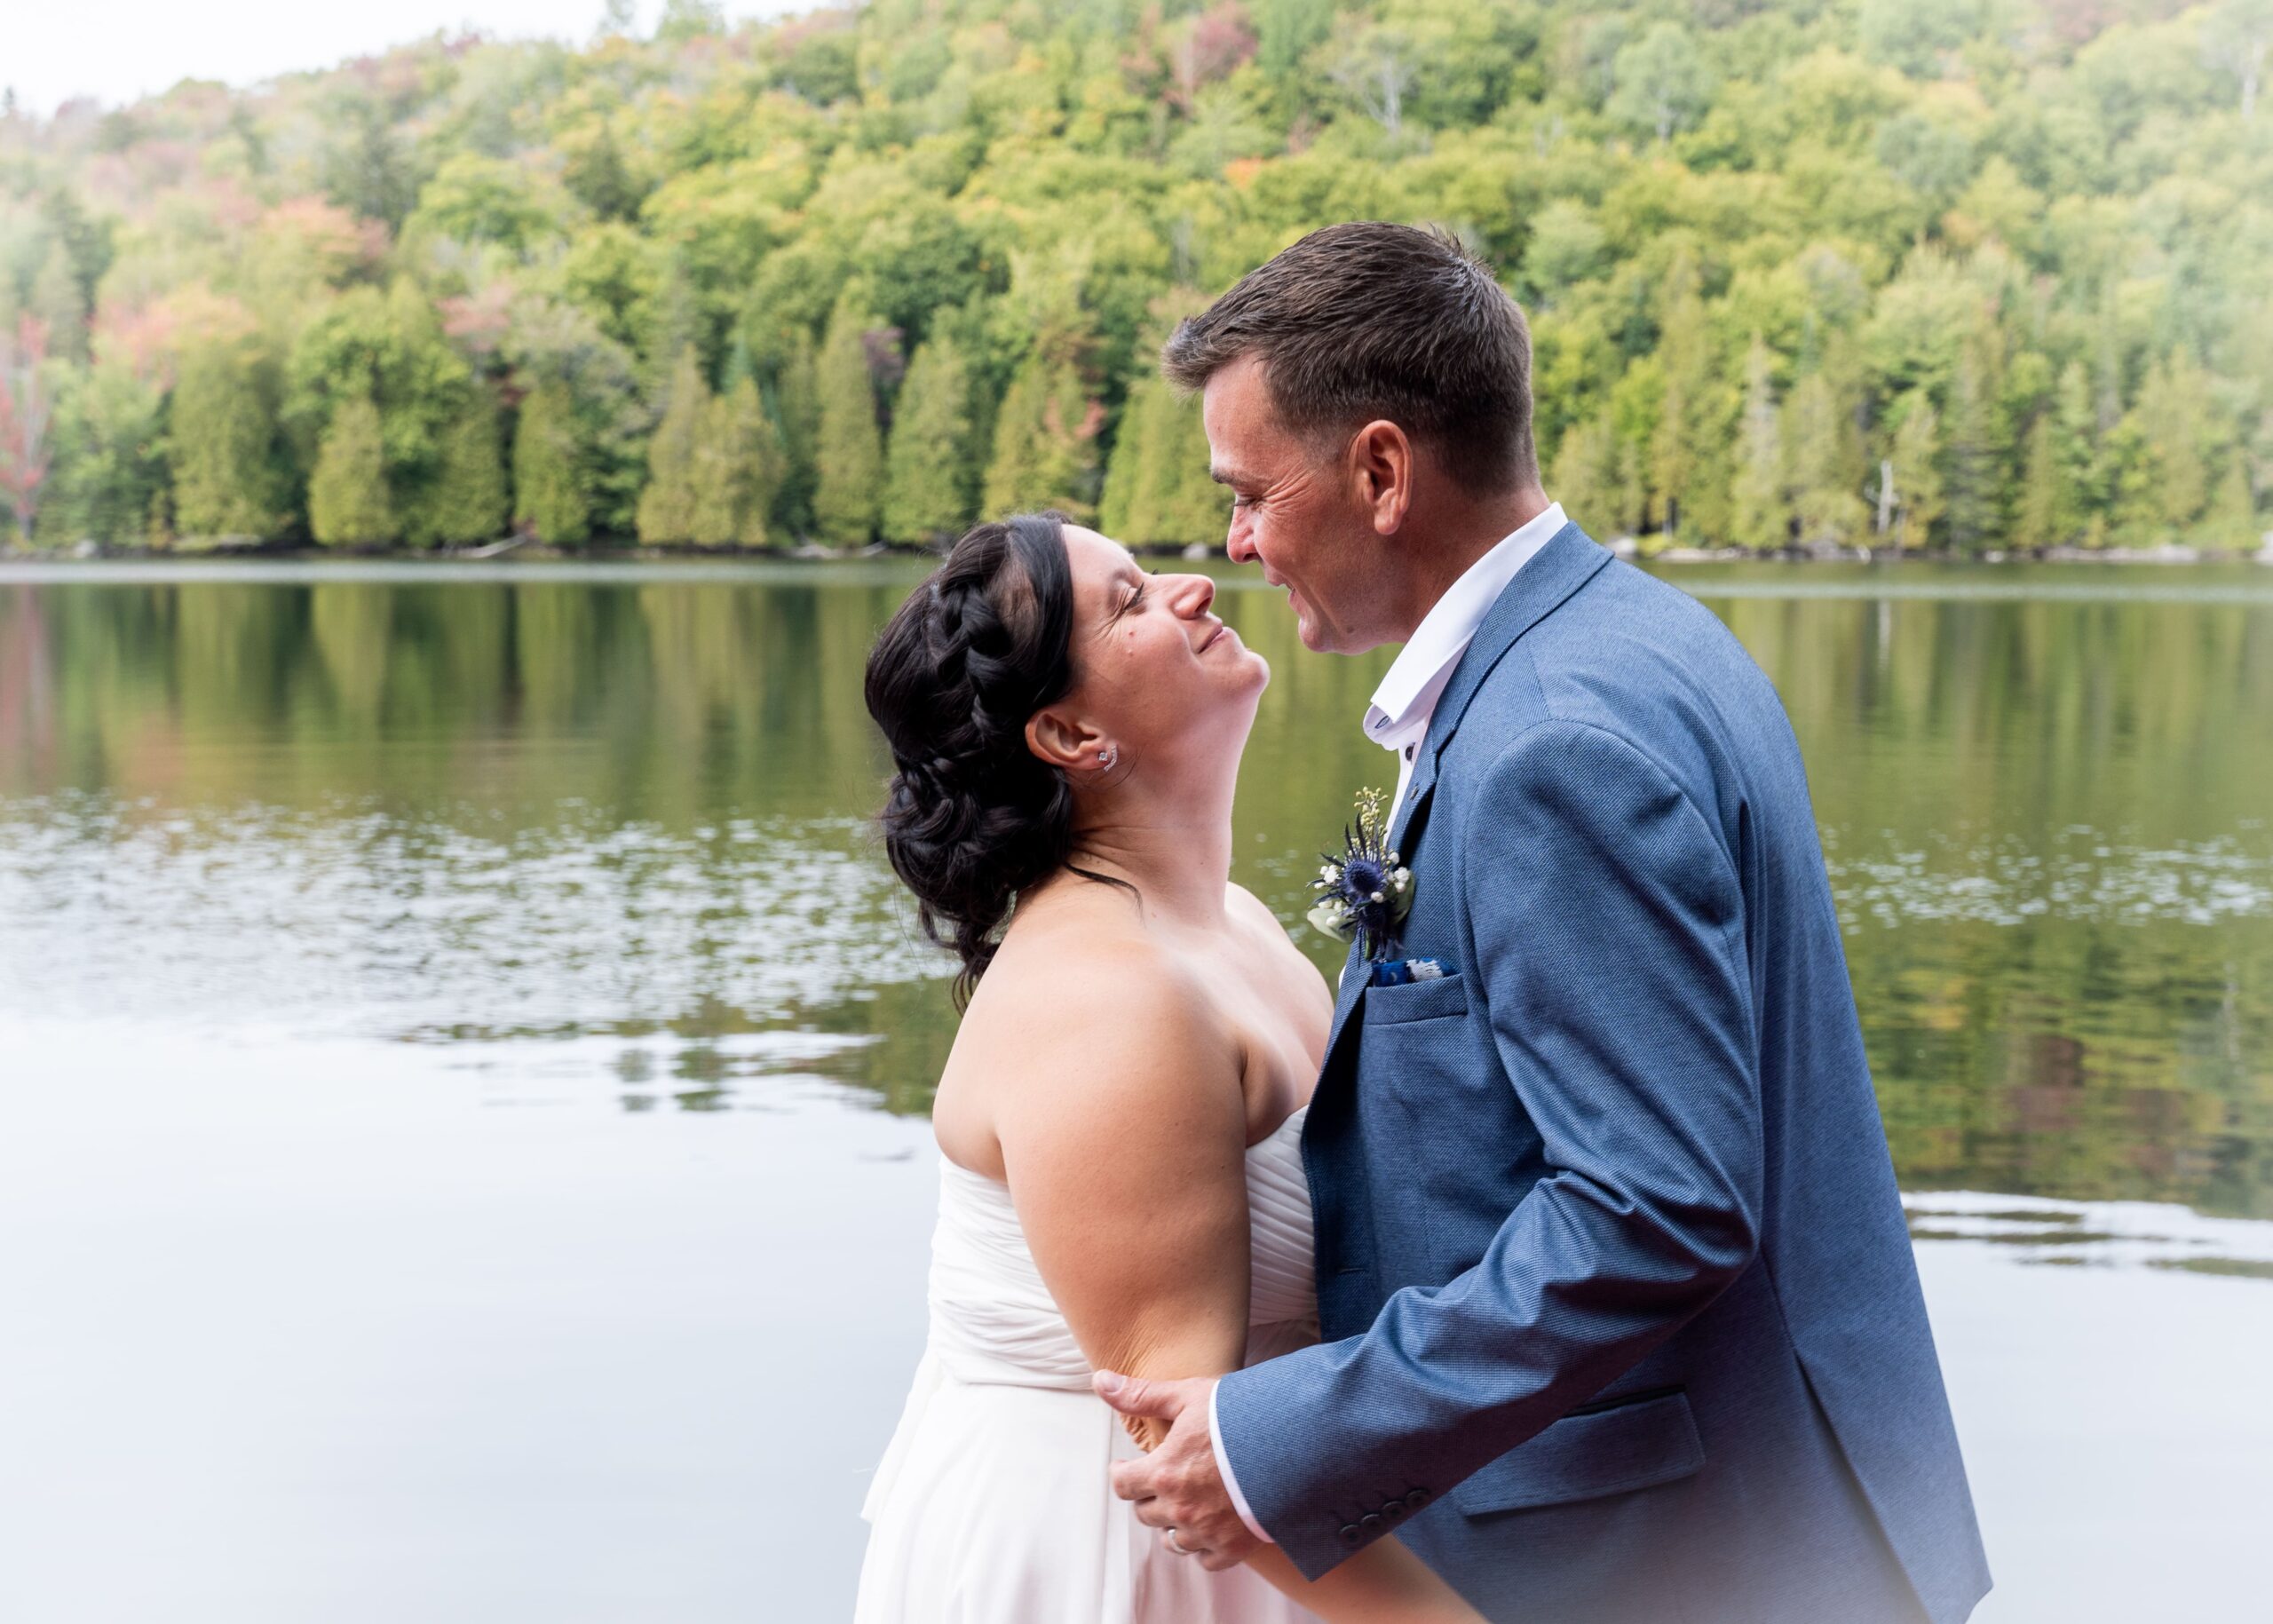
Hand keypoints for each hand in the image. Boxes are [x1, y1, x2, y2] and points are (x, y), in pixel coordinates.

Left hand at [1095, 1370, 1259, 1572]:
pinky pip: (1204, 1559)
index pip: (1122, 1484)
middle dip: (1148, 1495)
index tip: (1126, 1467)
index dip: (1122, 1473)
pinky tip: (1209, 1528)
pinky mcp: (1233, 1548)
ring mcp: (1207, 1532)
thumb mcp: (1188, 1396)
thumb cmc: (1240, 1417)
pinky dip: (1202, 1546)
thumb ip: (1141, 1395)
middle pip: (1145, 1513)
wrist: (1295, 1446)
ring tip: (1183, 1505)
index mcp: (1163, 1473)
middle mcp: (1180, 1509)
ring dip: (1172, 1523)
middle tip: (1161, 1480)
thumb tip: (1101, 1381)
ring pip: (1172, 1539)